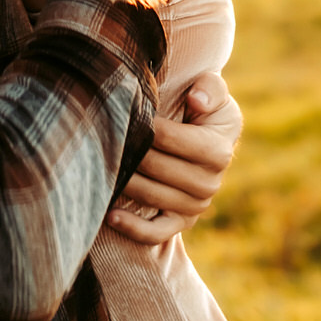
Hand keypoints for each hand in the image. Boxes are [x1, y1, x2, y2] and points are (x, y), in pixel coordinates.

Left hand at [106, 71, 242, 244]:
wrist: (209, 138)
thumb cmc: (205, 109)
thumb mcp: (213, 90)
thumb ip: (209, 87)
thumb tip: (197, 100)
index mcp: (218, 150)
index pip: (170, 139)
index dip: (145, 127)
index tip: (126, 114)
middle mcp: (210, 182)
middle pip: (156, 167)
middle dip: (130, 151)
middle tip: (105, 138)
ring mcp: (196, 205)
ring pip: (152, 195)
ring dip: (124, 182)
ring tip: (102, 166)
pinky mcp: (183, 222)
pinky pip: (157, 232)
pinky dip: (133, 227)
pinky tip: (111, 216)